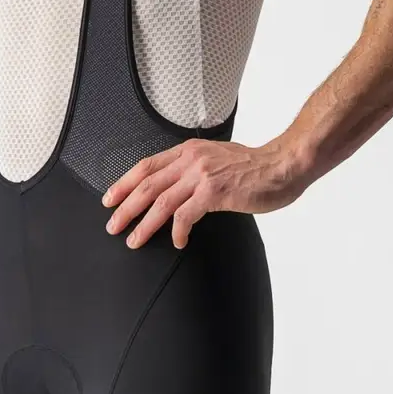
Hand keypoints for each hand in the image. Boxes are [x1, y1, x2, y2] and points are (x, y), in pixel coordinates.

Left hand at [102, 137, 311, 248]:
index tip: (110, 199)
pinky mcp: (214, 192)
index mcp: (188, 151)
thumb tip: (177, 188)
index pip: (146, 166)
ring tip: (133, 240)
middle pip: (147, 185)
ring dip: (144, 224)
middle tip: (112, 226)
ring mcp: (202, 175)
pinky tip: (177, 242)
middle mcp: (191, 160)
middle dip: (125, 208)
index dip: (124, 183)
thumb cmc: (255, 167)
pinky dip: (177, 231)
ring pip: (161, 202)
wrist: (283, 164)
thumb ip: (194, 169)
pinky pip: (186, 216)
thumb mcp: (217, 158)